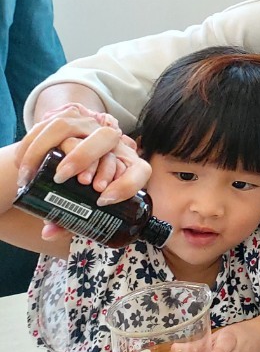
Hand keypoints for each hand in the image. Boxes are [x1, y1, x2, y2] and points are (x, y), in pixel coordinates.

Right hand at [17, 104, 148, 208]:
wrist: (76, 151)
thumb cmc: (83, 188)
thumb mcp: (82, 205)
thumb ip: (68, 220)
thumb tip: (48, 233)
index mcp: (126, 166)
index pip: (140, 171)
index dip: (127, 186)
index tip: (102, 200)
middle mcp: (112, 143)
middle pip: (108, 138)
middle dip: (88, 160)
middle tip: (76, 181)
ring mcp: (92, 127)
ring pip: (76, 128)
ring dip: (71, 154)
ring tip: (52, 176)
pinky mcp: (71, 118)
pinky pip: (56, 125)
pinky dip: (39, 146)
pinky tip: (29, 165)